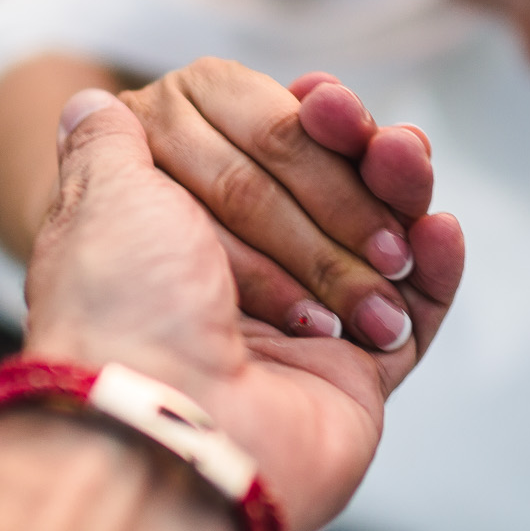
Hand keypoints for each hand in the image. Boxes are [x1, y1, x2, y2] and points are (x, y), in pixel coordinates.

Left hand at [22, 87, 462, 530]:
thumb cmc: (124, 312)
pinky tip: (441, 224)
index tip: (315, 98)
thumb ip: (108, 143)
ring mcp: (300, 332)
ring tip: (405, 152)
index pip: (254, 157)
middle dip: (349, 156)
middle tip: (367, 131)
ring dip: (398, 191)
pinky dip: (437, 267)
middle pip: (321, 195)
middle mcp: (234, 285)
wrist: (159, 432)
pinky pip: (416, 315)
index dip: (290, 126)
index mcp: (175, 239)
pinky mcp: (355, 380)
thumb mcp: (100, 197)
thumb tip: (88, 101)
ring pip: (377, 243)